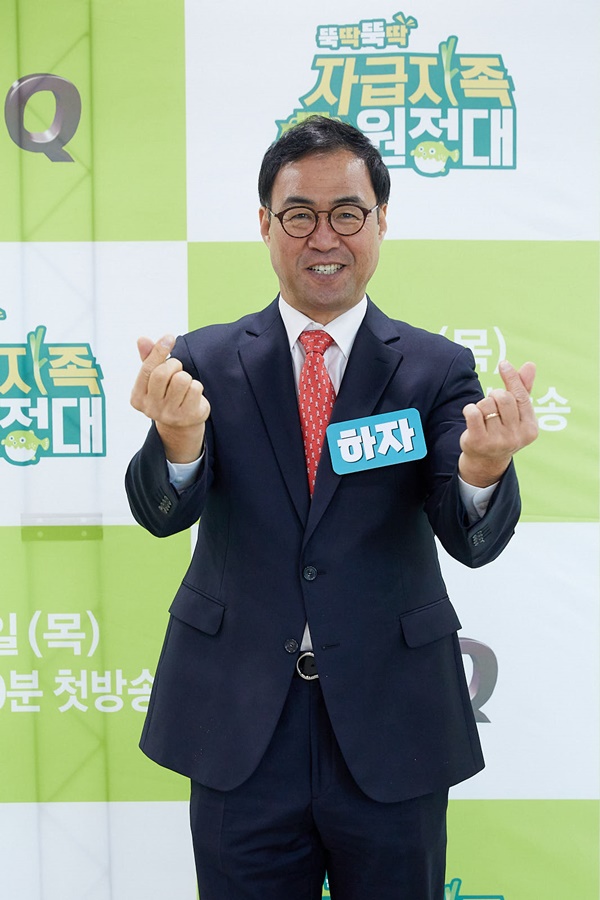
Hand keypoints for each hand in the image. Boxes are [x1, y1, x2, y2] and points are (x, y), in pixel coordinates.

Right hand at [130, 335, 209, 461]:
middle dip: (174, 365)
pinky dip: (196, 387)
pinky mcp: (188, 417)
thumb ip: (148, 359)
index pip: (147, 369)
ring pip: (181, 379)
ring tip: (184, 385)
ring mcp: (170, 415)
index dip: (159, 351)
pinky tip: (192, 395)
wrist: (181, 425)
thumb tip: (142, 339)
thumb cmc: (166, 394)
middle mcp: (151, 409)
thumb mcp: (154, 378)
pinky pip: (195, 388)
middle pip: (163, 373)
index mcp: (137, 398)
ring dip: (186, 377)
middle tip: (176, 370)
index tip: (169, 337)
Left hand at [458, 360, 538, 486]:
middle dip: (493, 395)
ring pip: (486, 404)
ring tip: (483, 416)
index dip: (512, 378)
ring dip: (481, 405)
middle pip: (503, 398)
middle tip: (491, 405)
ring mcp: (497, 441)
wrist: (485, 460)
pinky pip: (473, 413)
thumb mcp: (516, 413)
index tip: (503, 364)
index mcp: (530, 428)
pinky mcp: (479, 442)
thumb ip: (523, 389)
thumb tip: (530, 365)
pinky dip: (469, 409)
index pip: (521, 396)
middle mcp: (516, 436)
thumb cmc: (503, 430)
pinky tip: (471, 414)